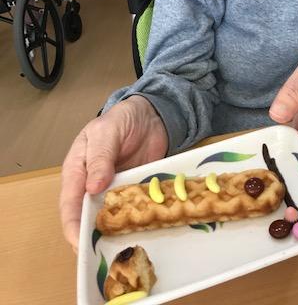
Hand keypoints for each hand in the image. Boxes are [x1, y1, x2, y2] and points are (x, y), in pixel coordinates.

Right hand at [59, 95, 168, 251]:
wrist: (151, 115)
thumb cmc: (120, 119)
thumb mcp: (106, 132)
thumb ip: (100, 157)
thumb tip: (93, 187)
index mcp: (78, 171)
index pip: (70, 203)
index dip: (73, 225)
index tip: (79, 243)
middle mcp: (93, 185)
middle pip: (87, 217)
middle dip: (92, 238)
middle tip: (101, 257)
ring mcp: (114, 191)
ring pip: (110, 219)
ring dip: (114, 234)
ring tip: (121, 252)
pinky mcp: (134, 193)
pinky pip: (133, 212)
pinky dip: (136, 223)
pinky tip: (143, 235)